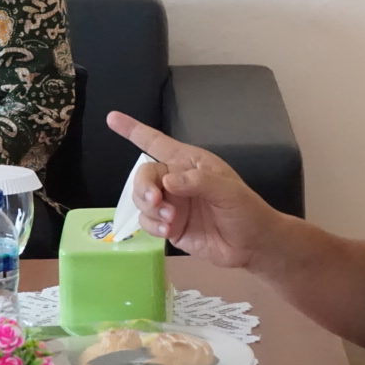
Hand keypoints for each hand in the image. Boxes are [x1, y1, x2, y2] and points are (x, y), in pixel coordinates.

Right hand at [106, 111, 278, 268]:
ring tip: (170, 220)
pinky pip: (147, 221)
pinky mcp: (169, 226)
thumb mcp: (228, 191)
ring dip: (150, 209)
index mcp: (189, 163)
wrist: (252, 246)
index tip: (112, 118)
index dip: (133, 130)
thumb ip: (198, 182)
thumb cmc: (246, 210)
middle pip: (144, 175)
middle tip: (156, 200)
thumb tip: (166, 181)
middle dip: (144, 187)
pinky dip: (152, 225)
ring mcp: (171, 203)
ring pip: (141, 199)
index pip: (156, 142)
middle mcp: (176, 180)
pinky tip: (168, 230)